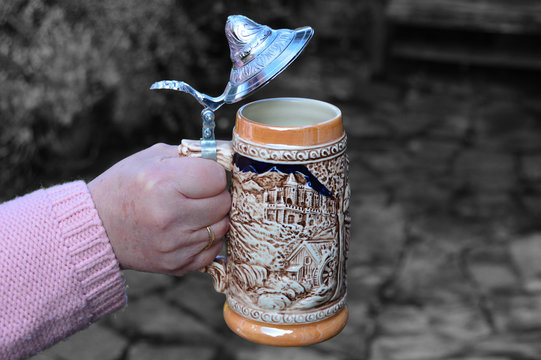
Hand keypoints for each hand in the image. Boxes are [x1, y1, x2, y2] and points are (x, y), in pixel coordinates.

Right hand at [88, 143, 229, 275]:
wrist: (97, 228)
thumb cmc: (125, 186)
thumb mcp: (151, 158)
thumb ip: (192, 153)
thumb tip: (229, 154)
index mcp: (163, 184)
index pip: (217, 177)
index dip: (212, 173)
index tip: (201, 175)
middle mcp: (170, 216)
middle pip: (224, 203)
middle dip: (215, 194)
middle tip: (197, 193)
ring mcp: (174, 244)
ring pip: (222, 227)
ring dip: (213, 217)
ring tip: (191, 211)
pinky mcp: (177, 265)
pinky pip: (213, 249)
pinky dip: (206, 239)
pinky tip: (187, 230)